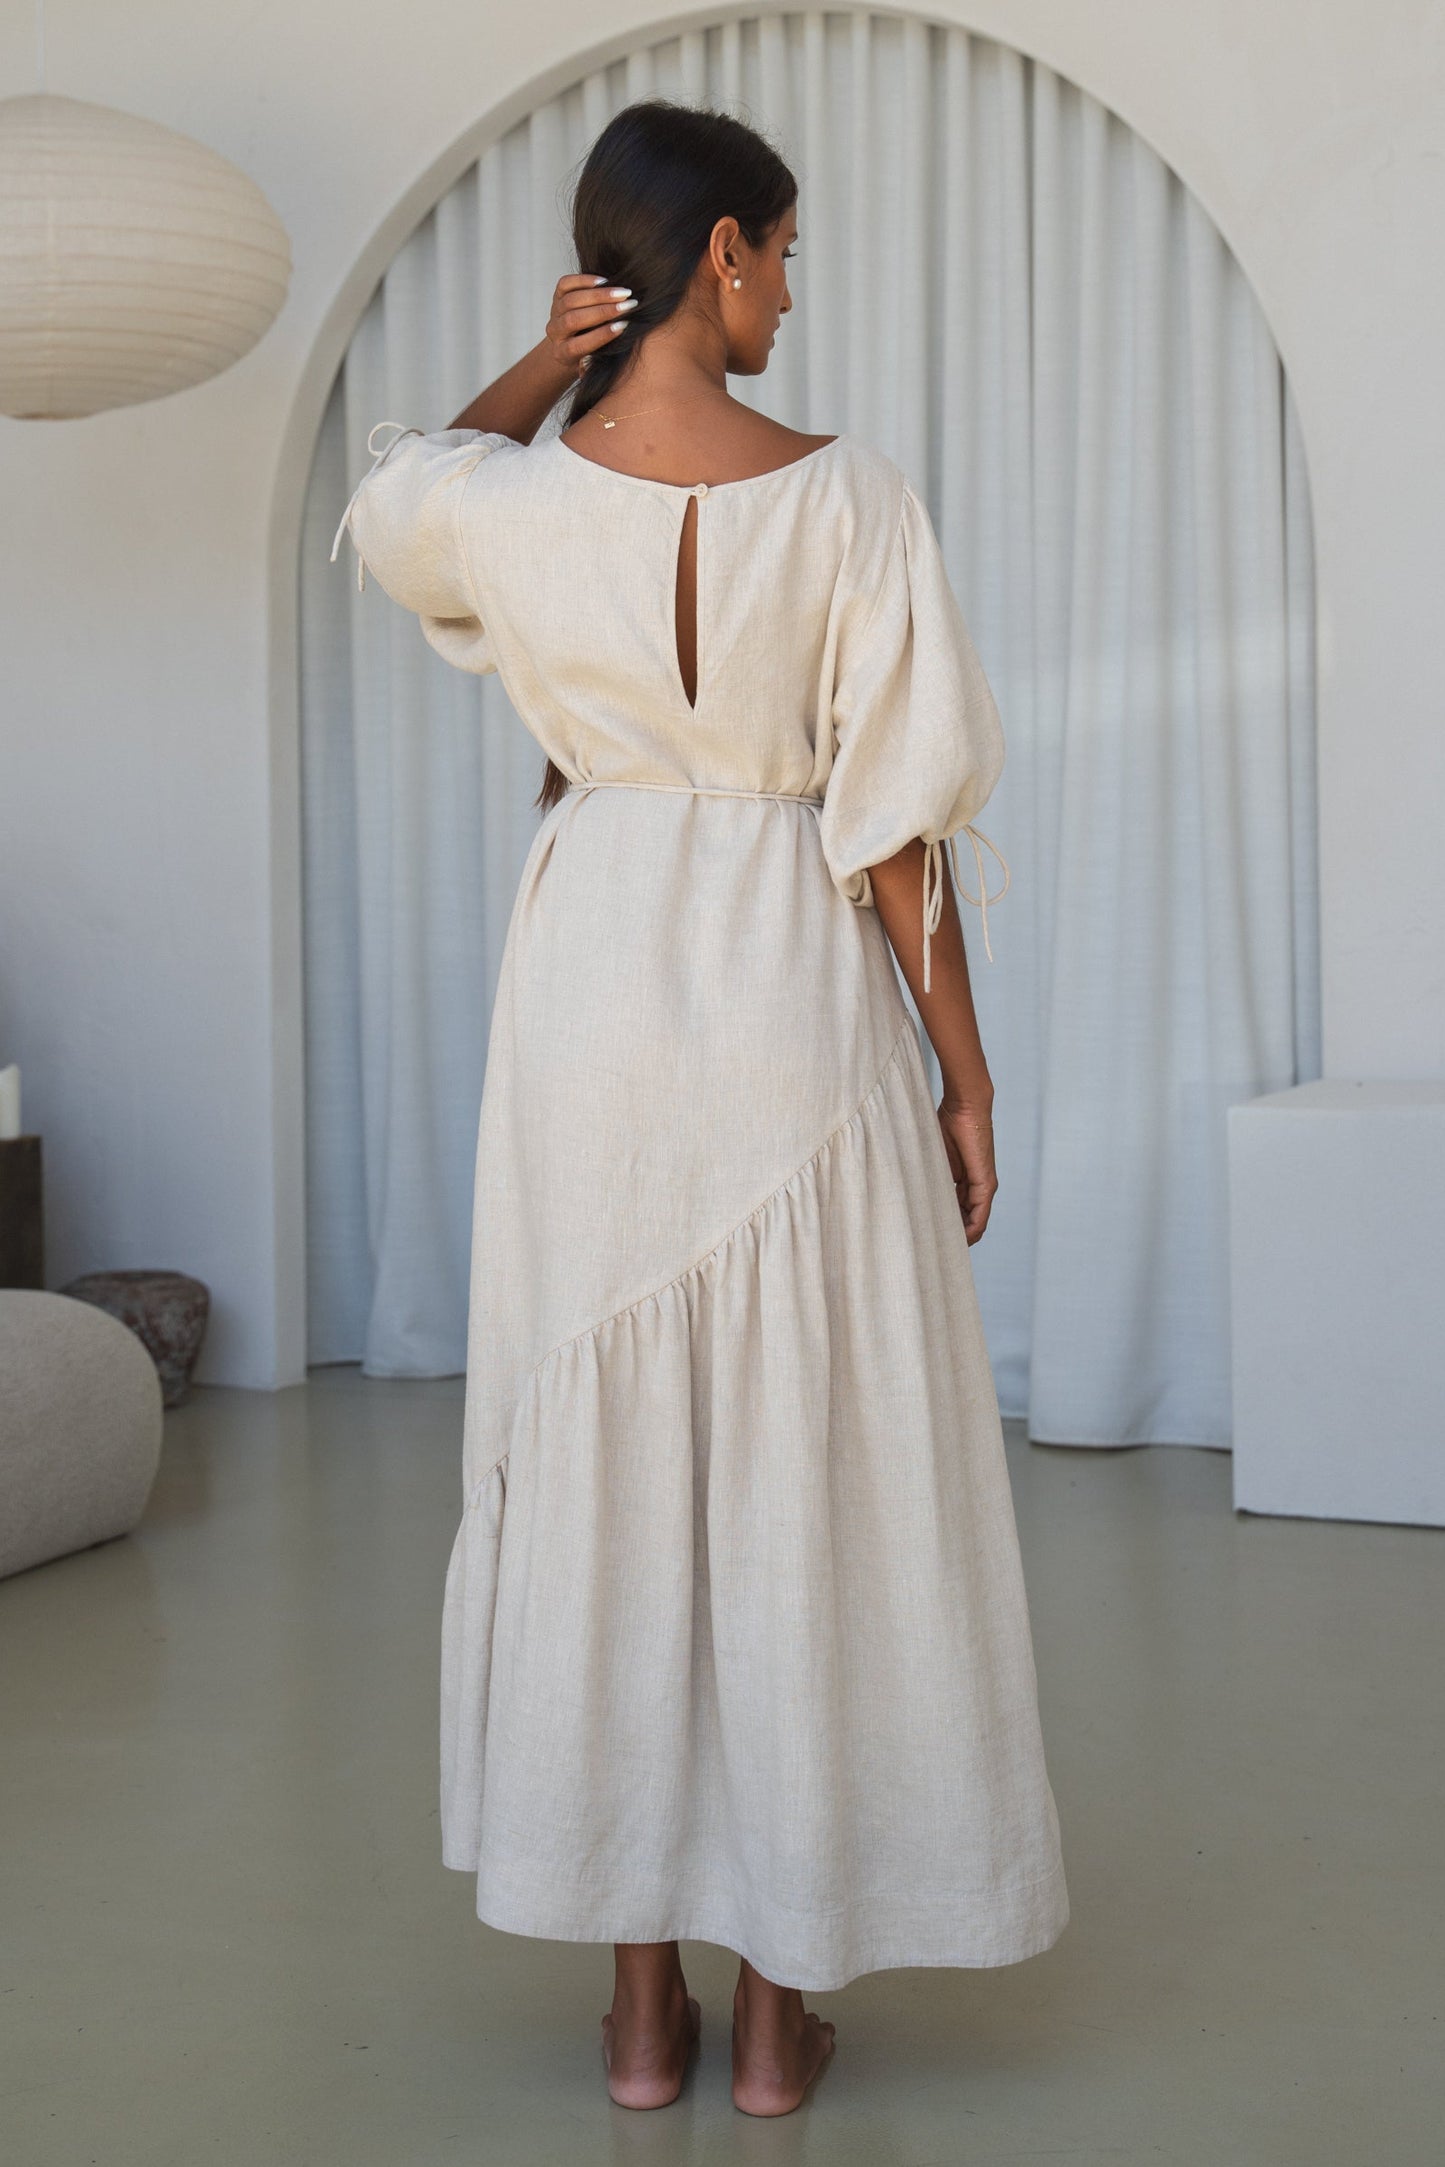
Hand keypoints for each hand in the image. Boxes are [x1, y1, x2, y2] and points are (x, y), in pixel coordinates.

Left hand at [544, 272, 636, 380]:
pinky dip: (585, 280)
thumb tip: (625, 331)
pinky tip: (604, 281)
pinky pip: (566, 284)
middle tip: (628, 305)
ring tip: (622, 293)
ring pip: (571, 301)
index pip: (579, 345)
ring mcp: (554, 313)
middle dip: (604, 311)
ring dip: (600, 295)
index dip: (602, 335)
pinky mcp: (556, 295)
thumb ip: (603, 351)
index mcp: (563, 354)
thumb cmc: (589, 353)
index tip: (624, 326)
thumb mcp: (595, 359)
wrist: (569, 342)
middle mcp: (555, 332)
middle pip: (574, 320)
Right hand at [937, 1091, 997, 1244]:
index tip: (928, 1236)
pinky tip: (960, 1241)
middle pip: (965, 1221)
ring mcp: (983, 1186)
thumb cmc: (945, 1125)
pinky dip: (971, 1231)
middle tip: (932, 1248)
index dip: (944, 1226)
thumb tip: (904, 1194)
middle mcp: (975, 1187)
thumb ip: (926, 1175)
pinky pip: (980, 1216)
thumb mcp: (931, 1158)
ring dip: (960, 1237)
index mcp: (961, 1181)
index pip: (955, 1212)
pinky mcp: (986, 1184)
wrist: (964, 1107)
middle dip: (951, 1235)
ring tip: (941, 1249)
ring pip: (974, 1223)